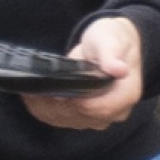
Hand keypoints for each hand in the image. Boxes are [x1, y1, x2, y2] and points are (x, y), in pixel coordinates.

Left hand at [19, 13, 148, 131]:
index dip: (77, 101)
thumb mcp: (111, 39)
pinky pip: (59, 120)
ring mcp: (97, 118)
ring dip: (47, 106)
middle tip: (38, 86)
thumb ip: (111, 54)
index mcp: (126, 94)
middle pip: (81, 116)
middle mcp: (114, 112)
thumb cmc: (111, 39)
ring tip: (32, 89)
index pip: (100, 108)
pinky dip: (43, 109)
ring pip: (66, 120)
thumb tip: (119, 69)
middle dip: (58, 103)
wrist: (110, 47)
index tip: (58, 89)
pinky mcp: (82, 118)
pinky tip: (33, 96)